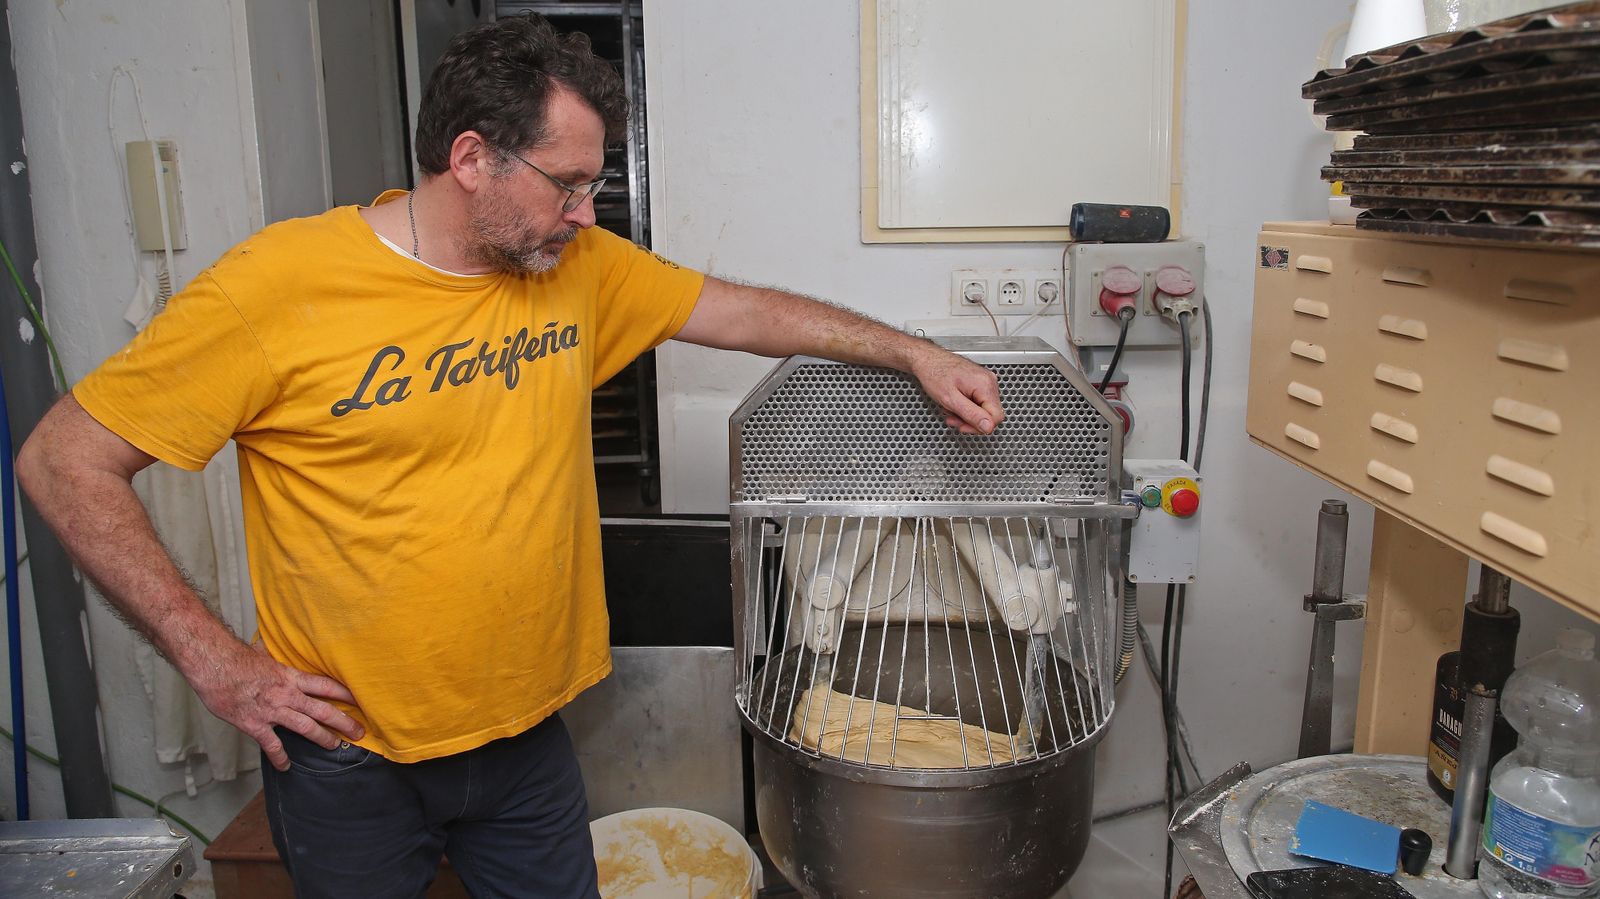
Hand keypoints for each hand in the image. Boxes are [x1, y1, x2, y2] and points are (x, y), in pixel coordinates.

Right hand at [189, 641, 365, 770]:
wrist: (214, 665)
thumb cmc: (236, 658)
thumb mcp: (264, 654)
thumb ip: (275, 658)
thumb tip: (275, 648)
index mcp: (290, 677)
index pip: (325, 685)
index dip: (345, 693)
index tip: (360, 700)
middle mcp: (287, 694)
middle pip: (323, 709)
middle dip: (344, 721)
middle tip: (359, 731)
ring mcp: (272, 711)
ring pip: (306, 727)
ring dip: (323, 738)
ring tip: (334, 745)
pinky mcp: (255, 724)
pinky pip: (272, 745)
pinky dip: (279, 757)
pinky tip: (285, 767)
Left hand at [911, 349, 1004, 434]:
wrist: (927, 360)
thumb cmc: (934, 374)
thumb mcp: (950, 400)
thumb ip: (971, 415)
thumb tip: (988, 428)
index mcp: (985, 385)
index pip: (996, 416)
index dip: (979, 427)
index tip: (963, 427)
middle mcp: (989, 381)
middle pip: (989, 414)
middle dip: (970, 421)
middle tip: (953, 419)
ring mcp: (985, 381)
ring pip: (983, 409)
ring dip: (966, 414)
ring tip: (950, 408)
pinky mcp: (979, 382)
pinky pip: (978, 401)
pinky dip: (966, 406)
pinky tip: (954, 402)